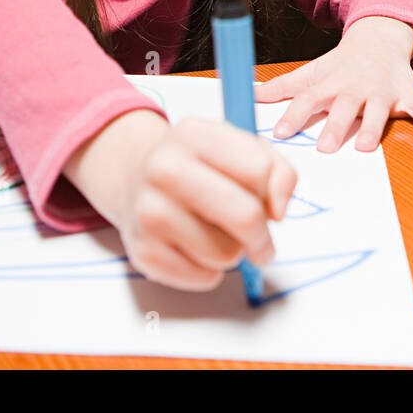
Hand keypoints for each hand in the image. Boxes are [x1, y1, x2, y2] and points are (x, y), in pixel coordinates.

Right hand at [66, 111, 296, 291]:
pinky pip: (204, 278)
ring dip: (232, 252)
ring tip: (213, 234)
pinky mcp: (143, 251)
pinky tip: (194, 248)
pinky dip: (209, 271)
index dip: (273, 194)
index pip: (259, 171)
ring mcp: (149, 211)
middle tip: (261, 243)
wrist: (134, 177)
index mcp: (194, 135)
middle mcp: (165, 169)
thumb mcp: (239, 147)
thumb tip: (279, 210)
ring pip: (226, 254)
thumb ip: (276, 170)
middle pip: (244, 216)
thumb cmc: (197, 165)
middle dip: (262, 237)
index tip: (268, 205)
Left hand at [254, 16, 412, 152]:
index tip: (279, 134)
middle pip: (345, 107)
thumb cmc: (342, 63)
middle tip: (326, 149)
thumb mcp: (313, 72)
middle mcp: (356, 88)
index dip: (293, 116)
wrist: (380, 37)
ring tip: (367, 146)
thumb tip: (250, 95)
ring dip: (375, 127)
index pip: (309, 99)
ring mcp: (383, 92)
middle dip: (336, 126)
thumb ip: (285, 87)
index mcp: (331, 84)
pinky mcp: (407, 94)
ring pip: (380, 110)